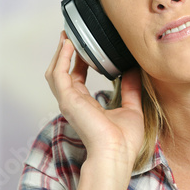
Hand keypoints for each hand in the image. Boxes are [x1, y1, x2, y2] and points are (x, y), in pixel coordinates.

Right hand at [45, 32, 143, 172]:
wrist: (118, 155)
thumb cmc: (124, 141)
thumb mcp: (132, 108)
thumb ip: (130, 89)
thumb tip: (134, 71)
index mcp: (85, 105)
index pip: (76, 77)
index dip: (78, 60)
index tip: (83, 46)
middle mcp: (74, 102)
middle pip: (62, 72)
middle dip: (64, 53)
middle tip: (70, 34)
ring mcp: (68, 101)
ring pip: (55, 71)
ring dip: (60, 53)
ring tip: (67, 35)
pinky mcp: (68, 100)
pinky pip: (58, 74)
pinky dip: (61, 58)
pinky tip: (68, 45)